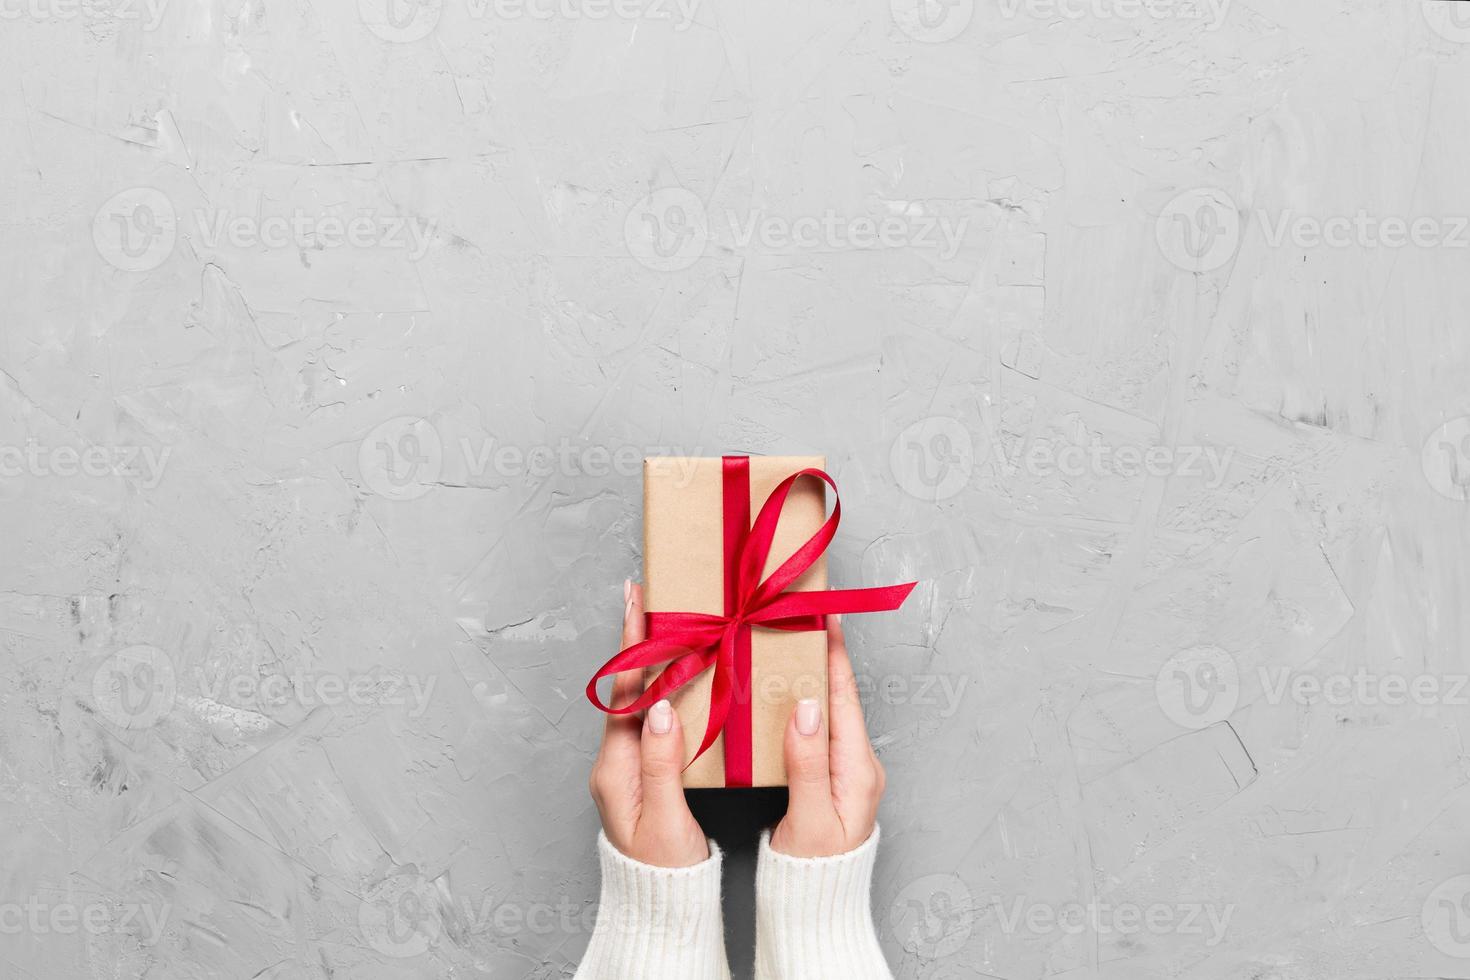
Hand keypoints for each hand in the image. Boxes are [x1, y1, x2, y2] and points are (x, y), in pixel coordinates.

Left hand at [587, 580, 709, 867]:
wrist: (660, 903)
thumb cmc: (663, 872)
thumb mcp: (664, 821)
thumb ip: (661, 764)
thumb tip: (661, 707)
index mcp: (615, 767)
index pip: (625, 690)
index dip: (633, 642)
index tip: (636, 599)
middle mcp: (616, 759)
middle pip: (630, 683)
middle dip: (642, 636)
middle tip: (652, 592)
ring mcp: (628, 763)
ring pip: (643, 695)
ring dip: (657, 656)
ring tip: (670, 617)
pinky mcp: (644, 769)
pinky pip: (655, 714)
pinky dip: (668, 684)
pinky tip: (684, 669)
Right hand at [770, 614, 885, 857]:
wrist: (816, 908)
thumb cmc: (814, 874)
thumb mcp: (811, 822)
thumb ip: (809, 765)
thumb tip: (808, 708)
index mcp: (859, 770)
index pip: (845, 698)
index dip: (834, 654)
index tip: (824, 614)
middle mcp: (857, 764)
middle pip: (837, 696)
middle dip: (820, 654)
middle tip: (800, 614)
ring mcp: (844, 770)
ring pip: (825, 709)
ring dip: (809, 674)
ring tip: (789, 640)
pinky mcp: (827, 777)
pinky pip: (815, 728)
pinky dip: (800, 700)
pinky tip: (781, 690)